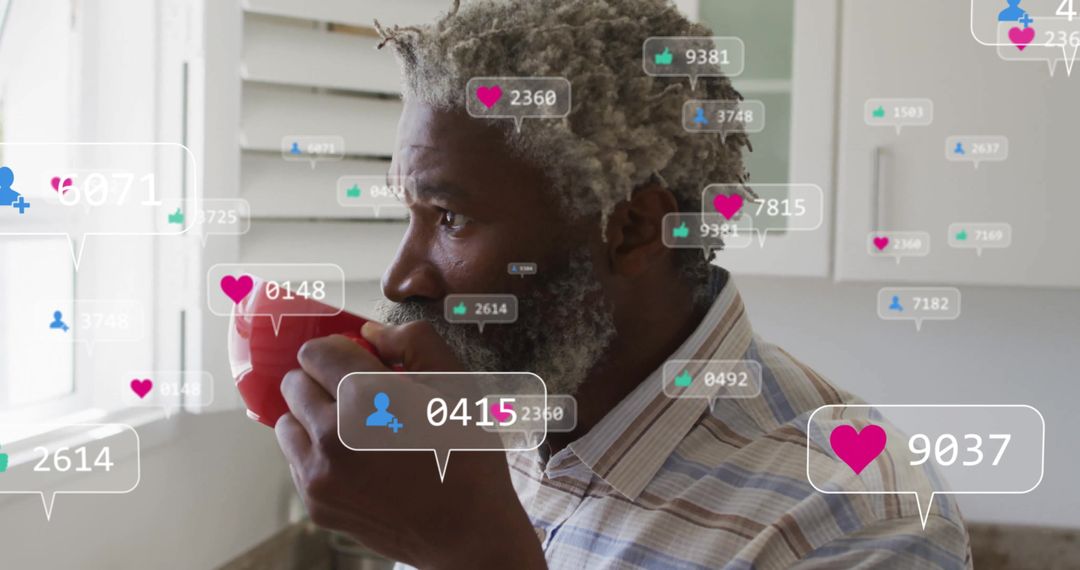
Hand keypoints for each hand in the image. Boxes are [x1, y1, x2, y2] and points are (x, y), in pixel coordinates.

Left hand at [275, 322, 545, 569]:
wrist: (466, 532)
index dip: (340, 351)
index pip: (316, 352)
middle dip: (322, 382)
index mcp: (368, 398)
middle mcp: (333, 435)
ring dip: (313, 418)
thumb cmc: (467, 454)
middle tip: (359, 397)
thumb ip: (413, 342)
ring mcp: (319, 473)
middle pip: (294, 383)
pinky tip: (356, 461)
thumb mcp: (456, 385)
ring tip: (354, 431)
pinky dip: (318, 453)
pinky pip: (297, 460)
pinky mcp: (315, 502)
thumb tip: (368, 333)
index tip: (361, 363)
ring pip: (287, 423)